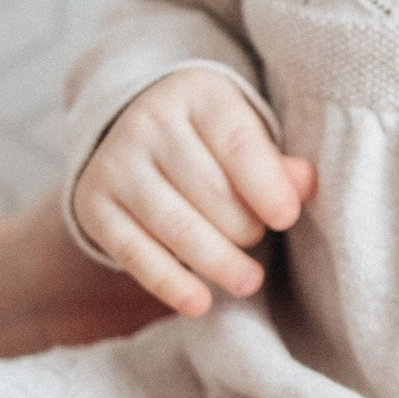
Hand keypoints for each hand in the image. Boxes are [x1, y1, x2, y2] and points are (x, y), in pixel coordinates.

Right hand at [72, 72, 314, 319]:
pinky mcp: (92, 204)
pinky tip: (199, 303)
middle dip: (243, 226)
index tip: (286, 218)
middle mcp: (148, 122)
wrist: (135, 130)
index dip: (265, 186)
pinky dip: (169, 283)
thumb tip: (306, 184)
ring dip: (218, 261)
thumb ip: (276, 165)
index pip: (237, 144)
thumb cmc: (210, 141)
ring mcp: (115, 163)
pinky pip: (134, 252)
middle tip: (258, 239)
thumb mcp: (245, 136)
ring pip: (176, 225)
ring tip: (248, 281)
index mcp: (197, 95)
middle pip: (208, 190)